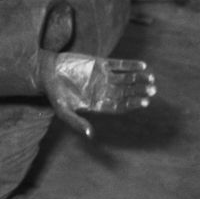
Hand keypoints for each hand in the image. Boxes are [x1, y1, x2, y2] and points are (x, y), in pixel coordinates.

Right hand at [42, 53, 156, 139]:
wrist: (47, 71)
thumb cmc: (54, 92)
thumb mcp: (62, 110)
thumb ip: (76, 122)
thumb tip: (90, 135)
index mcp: (98, 103)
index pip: (120, 106)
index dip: (133, 104)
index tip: (144, 102)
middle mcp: (103, 90)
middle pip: (126, 92)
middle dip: (139, 91)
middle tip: (152, 89)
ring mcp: (103, 76)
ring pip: (126, 78)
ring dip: (138, 78)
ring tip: (150, 77)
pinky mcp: (100, 63)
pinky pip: (119, 64)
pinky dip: (131, 65)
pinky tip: (142, 66)